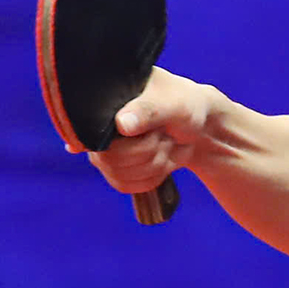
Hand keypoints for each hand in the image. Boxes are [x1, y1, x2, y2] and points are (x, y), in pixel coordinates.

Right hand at [85, 66, 215, 197]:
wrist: (197, 125)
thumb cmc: (184, 105)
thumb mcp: (173, 103)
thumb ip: (149, 111)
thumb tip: (121, 125)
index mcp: (105, 101)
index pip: (90, 130)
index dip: (107, 139)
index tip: (134, 136)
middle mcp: (97, 127)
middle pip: (110, 158)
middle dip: (148, 150)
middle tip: (163, 133)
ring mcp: (104, 151)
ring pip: (120, 175)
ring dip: (154, 163)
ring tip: (164, 142)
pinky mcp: (115, 170)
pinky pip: (127, 186)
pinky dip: (152, 176)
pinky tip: (161, 158)